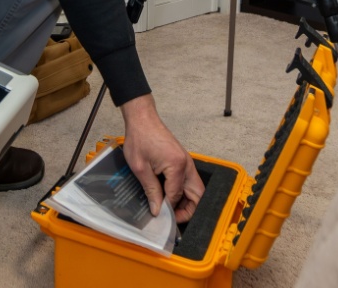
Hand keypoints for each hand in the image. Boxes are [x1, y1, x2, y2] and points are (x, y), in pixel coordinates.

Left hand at [119, 94, 204, 222]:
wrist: (142, 119)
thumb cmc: (140, 138)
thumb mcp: (140, 168)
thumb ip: (151, 190)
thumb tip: (157, 209)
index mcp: (177, 166)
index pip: (177, 196)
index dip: (169, 209)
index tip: (159, 216)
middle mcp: (187, 164)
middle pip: (198, 194)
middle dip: (188, 209)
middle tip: (173, 218)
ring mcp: (186, 162)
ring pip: (195, 189)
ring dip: (186, 201)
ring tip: (170, 209)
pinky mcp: (182, 160)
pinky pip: (188, 181)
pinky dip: (182, 191)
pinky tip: (168, 196)